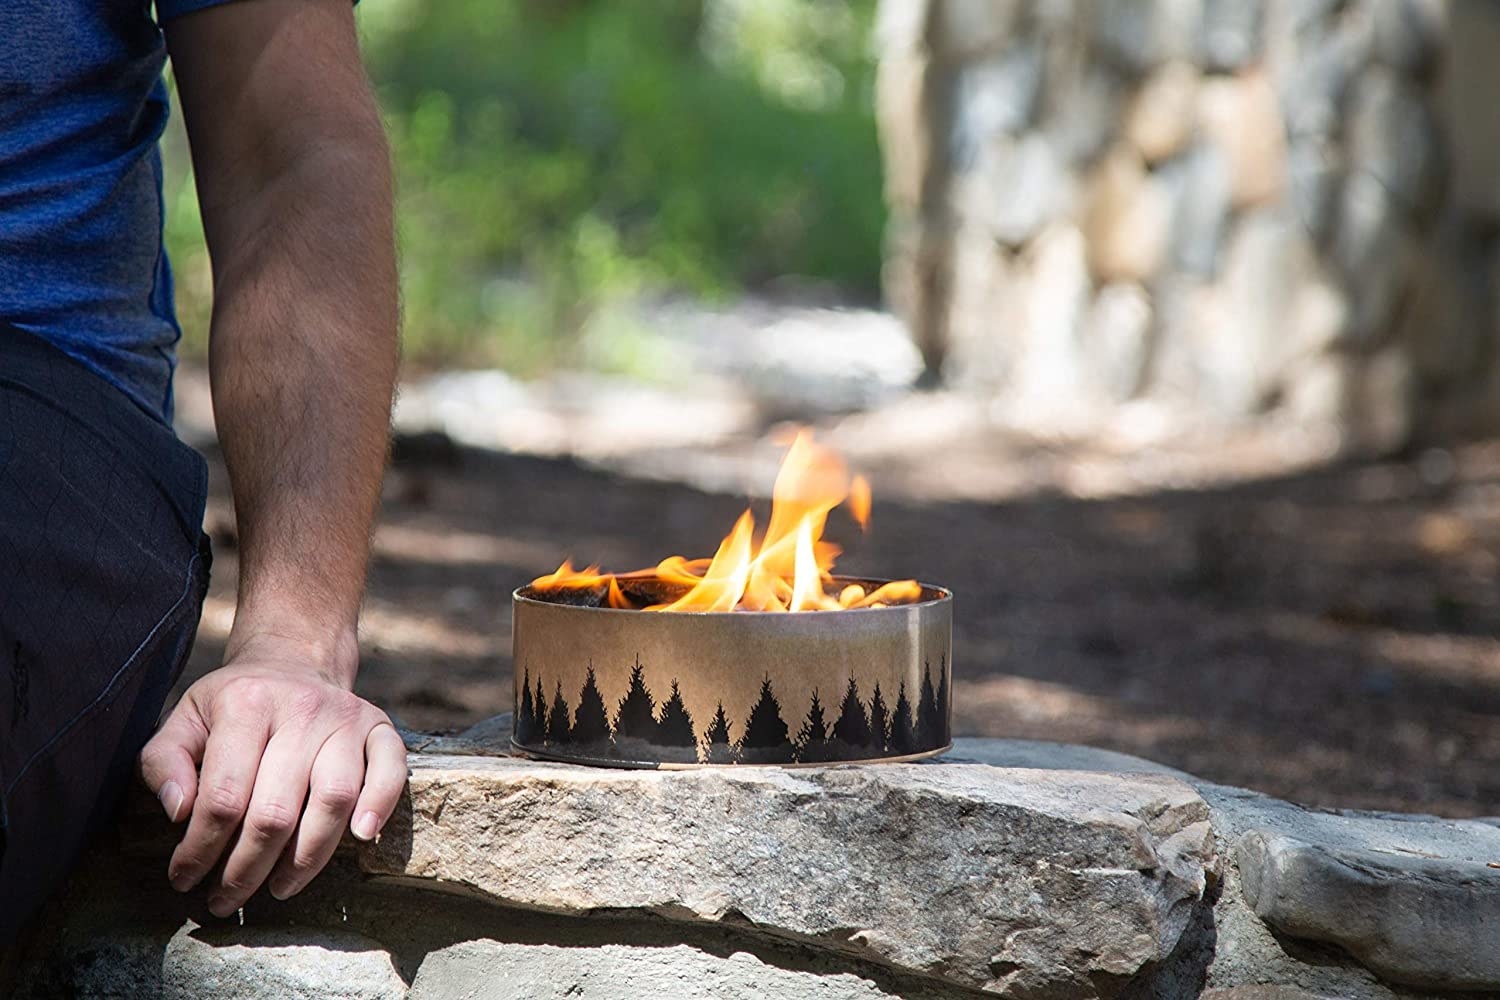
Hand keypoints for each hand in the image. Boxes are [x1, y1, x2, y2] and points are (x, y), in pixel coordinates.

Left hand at [139, 633, 406, 915]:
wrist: (295, 659)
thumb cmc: (234, 703)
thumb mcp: (185, 718)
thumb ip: (164, 762)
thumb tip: (179, 812)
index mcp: (245, 705)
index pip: (224, 797)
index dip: (200, 849)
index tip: (184, 879)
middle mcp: (300, 709)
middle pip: (276, 810)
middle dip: (246, 868)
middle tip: (227, 899)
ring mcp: (346, 718)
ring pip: (333, 799)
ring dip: (306, 857)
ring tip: (280, 888)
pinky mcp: (380, 725)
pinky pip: (391, 768)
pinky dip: (381, 803)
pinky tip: (360, 836)